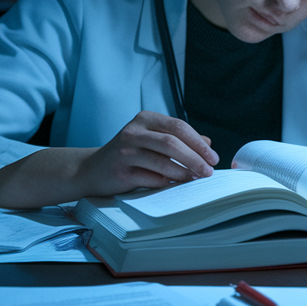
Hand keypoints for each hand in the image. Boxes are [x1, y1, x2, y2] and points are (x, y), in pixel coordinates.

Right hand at [76, 111, 217, 197]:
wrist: (93, 170)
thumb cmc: (130, 154)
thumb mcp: (153, 140)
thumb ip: (178, 139)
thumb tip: (208, 143)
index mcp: (146, 119)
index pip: (179, 126)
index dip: (199, 143)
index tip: (213, 157)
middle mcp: (134, 131)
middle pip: (172, 143)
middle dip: (195, 158)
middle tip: (208, 172)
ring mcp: (125, 151)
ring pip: (162, 161)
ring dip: (183, 173)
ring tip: (194, 179)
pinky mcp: (120, 171)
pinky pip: (150, 178)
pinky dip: (165, 183)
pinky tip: (174, 186)